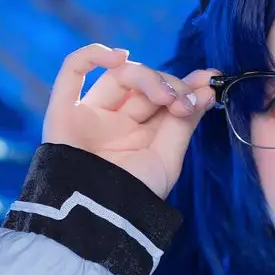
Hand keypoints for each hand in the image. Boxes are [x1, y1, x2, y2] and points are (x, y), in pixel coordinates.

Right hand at [43, 44, 216, 199]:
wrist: (96, 219)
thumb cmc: (133, 197)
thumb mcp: (167, 160)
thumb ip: (183, 123)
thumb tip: (207, 87)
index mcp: (141, 136)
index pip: (164, 97)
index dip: (185, 86)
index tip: (210, 80)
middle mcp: (116, 122)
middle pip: (145, 84)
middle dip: (170, 86)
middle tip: (182, 103)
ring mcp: (91, 115)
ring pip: (119, 75)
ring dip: (147, 77)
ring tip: (164, 98)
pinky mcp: (64, 111)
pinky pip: (72, 70)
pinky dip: (93, 54)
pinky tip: (119, 56)